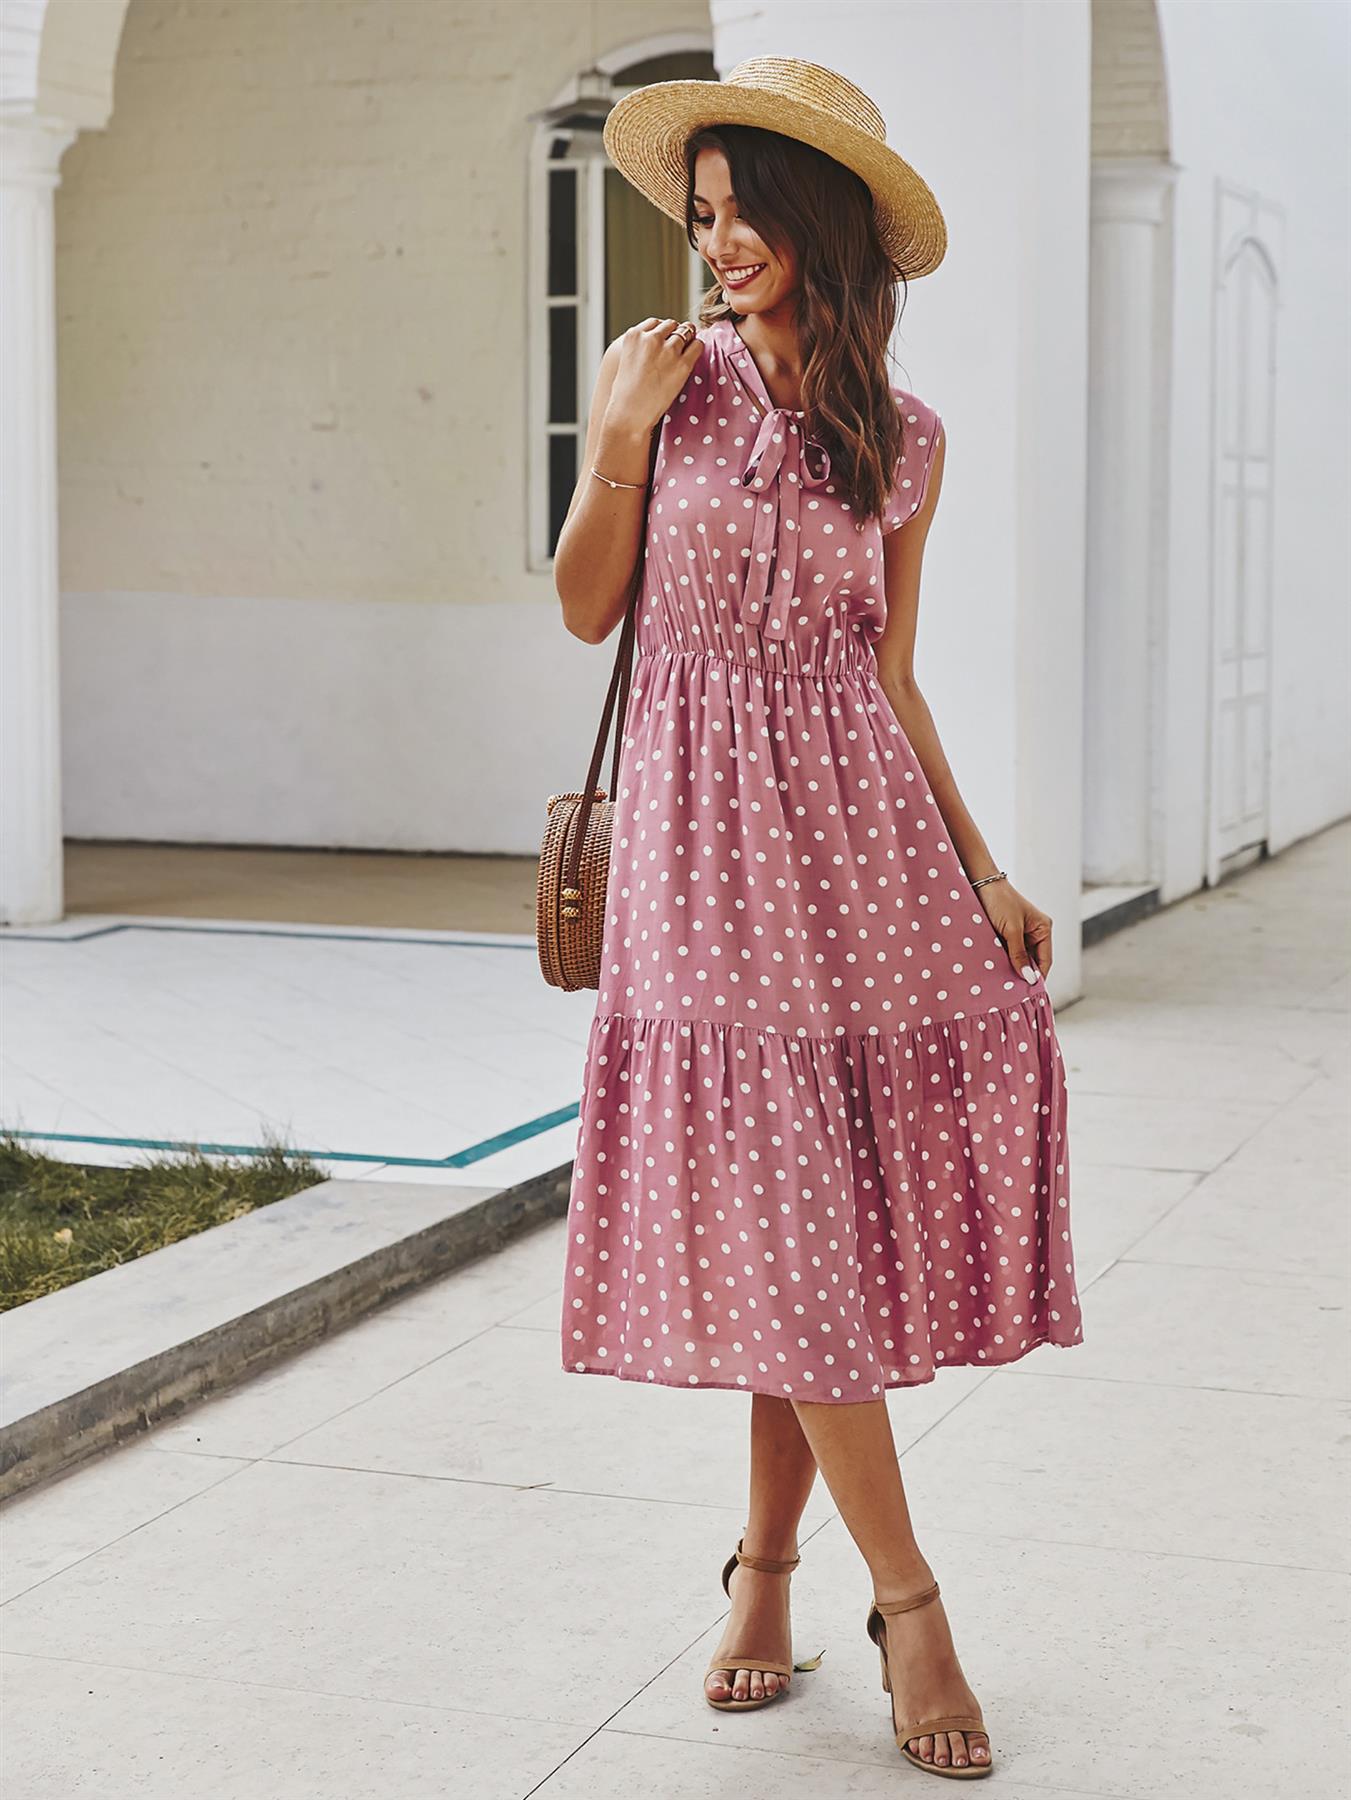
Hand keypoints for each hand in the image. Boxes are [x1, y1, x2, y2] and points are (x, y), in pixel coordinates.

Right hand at [605, 317, 702, 435]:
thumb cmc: (625, 395)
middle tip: (677, 346)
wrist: (629, 414)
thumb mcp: (626, 362)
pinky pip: (697, 346)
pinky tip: (693, 355)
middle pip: (671, 325)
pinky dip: (697, 348)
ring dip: (688, 339)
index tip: (664, 341)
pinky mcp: (683, 365)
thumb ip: (640, 348)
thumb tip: (657, 344)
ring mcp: (668, 351)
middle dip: (675, 333)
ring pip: (686, 332)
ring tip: (687, 350)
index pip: (655, 323)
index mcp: (634, 336)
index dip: (661, 332)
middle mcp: (651, 339)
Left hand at [975, 877, 1052, 983]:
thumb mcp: (1011, 929)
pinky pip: (1008, 952)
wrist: (979, 883)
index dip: (1038, 976)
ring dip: (1012, 967)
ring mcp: (1020, 933)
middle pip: (1032, 961)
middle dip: (1023, 973)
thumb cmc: (999, 901)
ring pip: (1019, 958)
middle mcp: (1035, 932)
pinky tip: (996, 970)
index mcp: (1043, 929)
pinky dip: (1003, 960)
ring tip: (1004, 983)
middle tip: (1014, 992)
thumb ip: (1019, 954)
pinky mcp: (1006, 934)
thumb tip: (1029, 978)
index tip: (1028, 992)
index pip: (1045, 960)